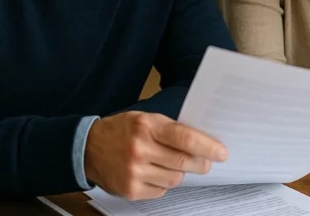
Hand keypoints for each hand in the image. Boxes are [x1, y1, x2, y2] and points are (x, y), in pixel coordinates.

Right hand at [84, 111, 227, 199]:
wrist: (88, 148)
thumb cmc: (122, 131)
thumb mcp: (145, 119)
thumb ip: (171, 128)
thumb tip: (203, 142)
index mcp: (146, 126)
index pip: (185, 138)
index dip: (208, 146)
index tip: (221, 152)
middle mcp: (139, 149)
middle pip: (183, 162)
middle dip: (201, 163)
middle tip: (207, 162)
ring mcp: (134, 172)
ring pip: (175, 179)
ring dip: (180, 173)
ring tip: (171, 163)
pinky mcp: (130, 190)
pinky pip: (161, 190)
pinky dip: (164, 183)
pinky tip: (154, 172)